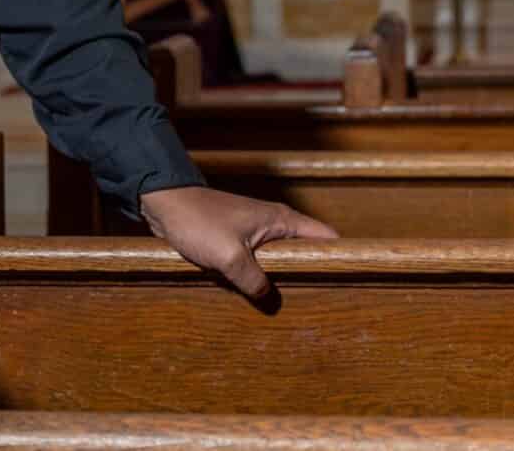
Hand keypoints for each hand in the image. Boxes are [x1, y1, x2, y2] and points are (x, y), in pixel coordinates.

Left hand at [139, 185, 336, 301]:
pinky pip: (260, 264)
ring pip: (281, 261)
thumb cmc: (198, 221)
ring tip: (291, 308)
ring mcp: (257, 233)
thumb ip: (254, 281)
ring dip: (282, 280)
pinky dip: (261, 278)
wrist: (165, 205)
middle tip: (318, 306)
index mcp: (282, 221)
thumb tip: (271, 301)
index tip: (349, 282)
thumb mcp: (229, 257)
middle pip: (306, 253)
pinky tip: (258, 298)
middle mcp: (276, 225)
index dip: (340, 257)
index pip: (326, 238)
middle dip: (311, 276)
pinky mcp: (240, 242)